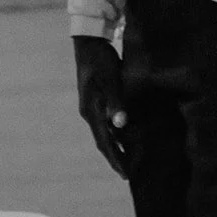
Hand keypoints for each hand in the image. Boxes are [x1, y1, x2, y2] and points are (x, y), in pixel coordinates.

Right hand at [73, 36, 128, 178]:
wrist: (89, 42)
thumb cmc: (101, 60)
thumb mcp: (110, 79)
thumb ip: (115, 102)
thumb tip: (120, 125)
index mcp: (91, 111)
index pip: (104, 142)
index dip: (115, 158)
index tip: (125, 174)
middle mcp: (89, 112)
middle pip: (103, 141)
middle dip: (115, 158)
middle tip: (128, 174)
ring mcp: (92, 106)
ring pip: (104, 133)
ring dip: (115, 147)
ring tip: (128, 159)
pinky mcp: (97, 99)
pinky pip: (106, 123)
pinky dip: (115, 133)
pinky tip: (125, 135)